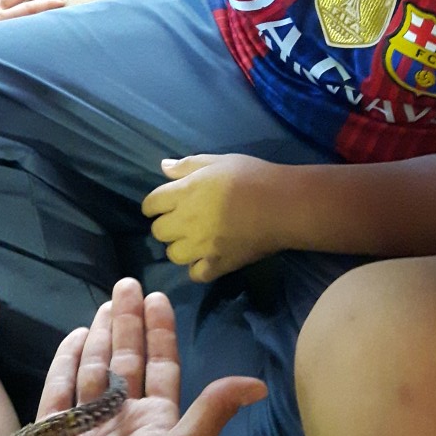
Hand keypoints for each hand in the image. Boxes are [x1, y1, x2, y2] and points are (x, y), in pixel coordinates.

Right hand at [24, 277, 266, 435]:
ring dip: (99, 335)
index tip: (159, 297)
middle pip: (126, 359)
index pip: (161, 366)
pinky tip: (72, 336)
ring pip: (94, 369)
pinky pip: (59, 387)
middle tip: (126, 282)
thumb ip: (212, 412)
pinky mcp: (50, 433)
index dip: (162, 332)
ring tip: (103, 303)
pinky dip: (66, 360)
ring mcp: (84, 426)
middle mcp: (121, 420)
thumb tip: (260, 384)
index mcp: (154, 424)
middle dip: (128, 322)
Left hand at [141, 153, 286, 281]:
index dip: (155, 204)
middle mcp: (187, 221)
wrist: (285, 205)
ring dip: (181, 247)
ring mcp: (201, 246)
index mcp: (185, 193)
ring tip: (195, 240)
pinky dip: (198, 267)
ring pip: (173, 255)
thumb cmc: (252, 176)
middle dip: (167, 225)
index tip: (164, 204)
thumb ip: (188, 165)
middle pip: (158, 231)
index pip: (150, 204)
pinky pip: (195, 274)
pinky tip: (208, 257)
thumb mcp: (218, 161)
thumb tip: (163, 167)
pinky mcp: (218, 265)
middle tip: (183, 220)